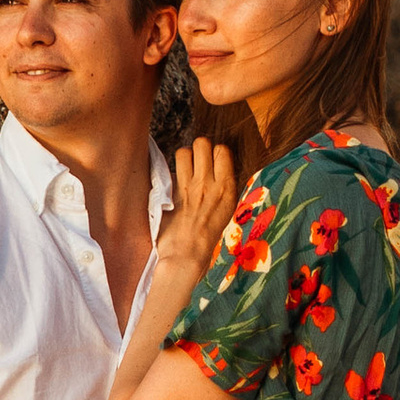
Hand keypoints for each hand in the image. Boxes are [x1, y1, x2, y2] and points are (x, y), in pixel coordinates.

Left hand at [153, 135, 237, 290]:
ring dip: (184, 157)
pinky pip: (171, 169)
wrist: (187, 257)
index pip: (223, 150)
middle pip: (203, 143)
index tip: (212, 162)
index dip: (215, 152)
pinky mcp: (173, 193)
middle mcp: (211, 184)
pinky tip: (173, 182)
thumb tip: (213, 174)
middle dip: (198, 149)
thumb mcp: (224, 212)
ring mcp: (191, 187)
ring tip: (185, 169)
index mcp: (228, 189)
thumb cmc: (206, 239)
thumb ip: (220, 190)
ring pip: (185, 151)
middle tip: (197, 162)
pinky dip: (171, 171)